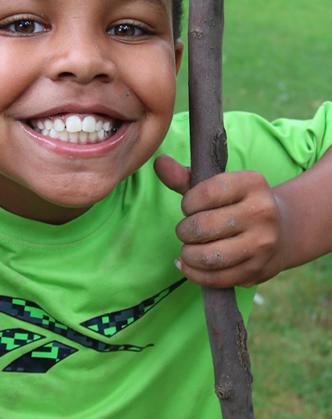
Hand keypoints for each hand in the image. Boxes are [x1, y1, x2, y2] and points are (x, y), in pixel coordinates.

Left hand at [154, 154, 289, 287]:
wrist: (282, 231)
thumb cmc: (234, 204)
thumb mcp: (213, 185)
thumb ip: (183, 176)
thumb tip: (158, 162)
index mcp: (252, 183)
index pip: (206, 193)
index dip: (187, 203)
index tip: (188, 207)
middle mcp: (262, 212)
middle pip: (203, 226)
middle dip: (184, 230)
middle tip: (185, 230)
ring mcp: (263, 244)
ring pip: (209, 256)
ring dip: (188, 254)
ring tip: (187, 248)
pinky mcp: (258, 270)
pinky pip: (216, 278)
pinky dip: (193, 273)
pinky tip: (186, 264)